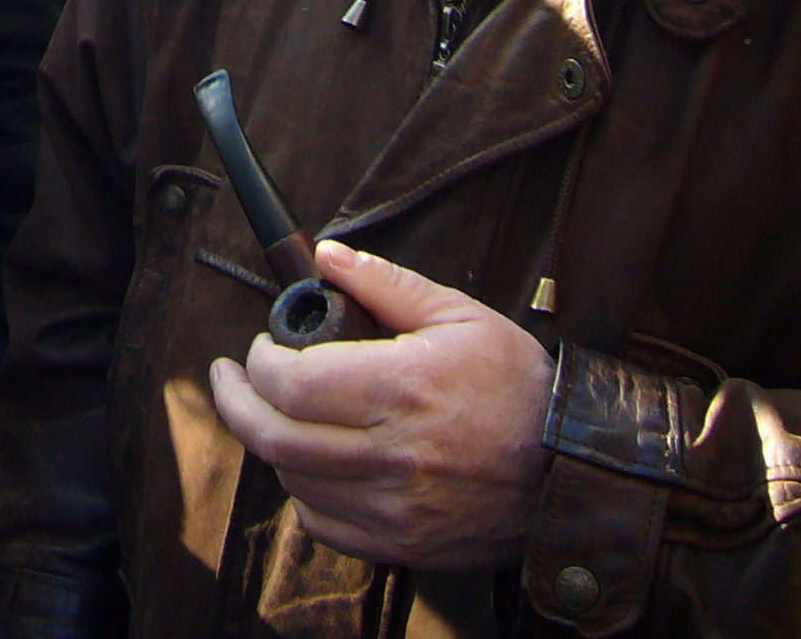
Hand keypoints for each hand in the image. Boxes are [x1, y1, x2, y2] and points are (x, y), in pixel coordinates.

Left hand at [208, 241, 550, 570]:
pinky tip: (312, 464)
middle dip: (236, 403)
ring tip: (276, 414)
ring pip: (294, 482)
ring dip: (271, 445)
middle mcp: (392, 454)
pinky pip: (325, 526)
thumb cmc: (518, 385)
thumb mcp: (460, 315)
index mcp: (401, 389)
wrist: (571, 467)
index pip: (293, 382)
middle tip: (228, 379)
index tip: (259, 347)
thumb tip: (327, 256)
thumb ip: (387, 283)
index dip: (259, 362)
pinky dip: (304, 494)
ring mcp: (395, 508)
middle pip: (276, 438)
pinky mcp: (403, 545)